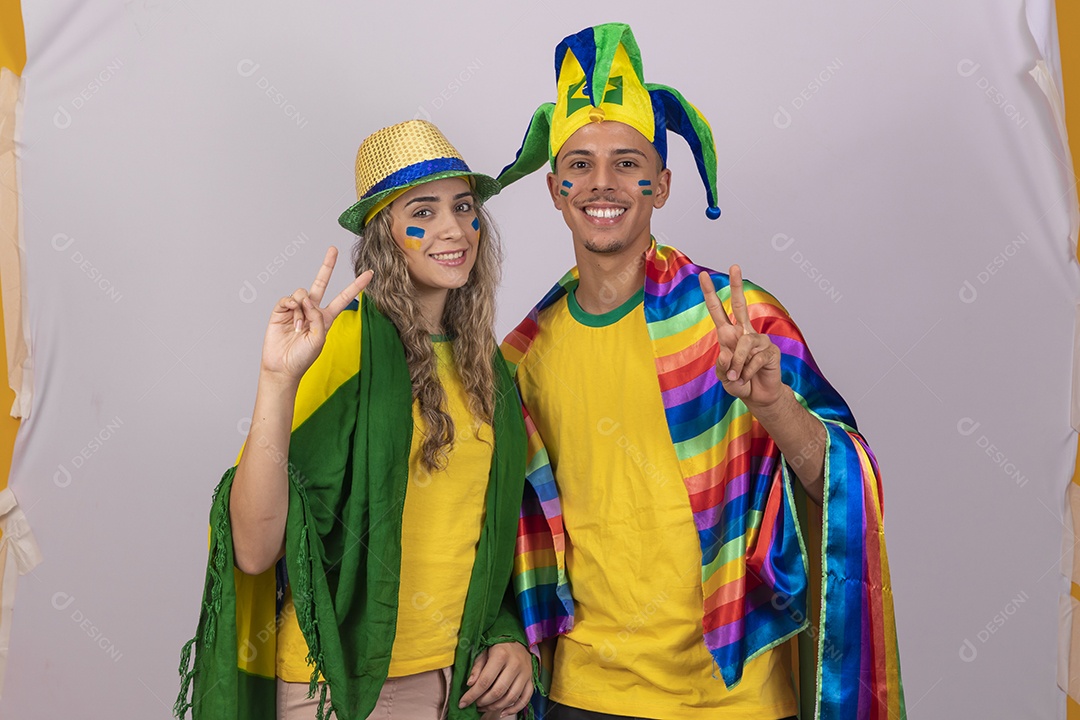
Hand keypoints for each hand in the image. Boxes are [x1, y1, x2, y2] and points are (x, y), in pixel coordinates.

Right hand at [260, 247, 372, 382]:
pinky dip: (291, 307)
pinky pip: (288, 299)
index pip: (344, 297)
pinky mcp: (281, 310)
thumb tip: (307, 299)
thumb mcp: (319, 339)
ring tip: (299, 328)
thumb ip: (318, 317)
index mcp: (326, 317)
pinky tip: (291, 320)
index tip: (370, 273)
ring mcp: (296, 309)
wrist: (282, 367)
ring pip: (303, 292)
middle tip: (333, 249)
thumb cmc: (303, 358)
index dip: (356, 285)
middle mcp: (312, 310)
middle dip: (327, 265)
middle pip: (321, 282)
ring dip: (302, 309)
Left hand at [458, 643, 533, 717]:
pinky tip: (503, 712)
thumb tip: (470, 684)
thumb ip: (477, 667)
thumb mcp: (484, 651)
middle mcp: (515, 664)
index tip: (463, 703)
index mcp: (501, 655)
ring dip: (496, 707)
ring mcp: (525, 673)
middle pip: (498, 691)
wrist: (517, 641)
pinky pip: (525, 698)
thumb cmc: (498, 647)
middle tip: (475, 704)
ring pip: (511, 698)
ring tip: (485, 707)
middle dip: (483, 702)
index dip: (472, 695)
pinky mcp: (531, 679)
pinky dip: (514, 709)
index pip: (485, 681)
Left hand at [699, 266, 783, 407]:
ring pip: (744, 345)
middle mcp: (744, 333)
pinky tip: (748, 377)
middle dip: (736, 285)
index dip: (710, 294)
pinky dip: (748, 372)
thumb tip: (727, 352)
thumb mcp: (723, 377)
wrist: (758, 396)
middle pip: (741, 305)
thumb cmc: (739, 383)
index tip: (703, 275)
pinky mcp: (770, 350)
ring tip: (736, 377)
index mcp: (728, 336)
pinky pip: (755, 359)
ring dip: (737, 365)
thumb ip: (722, 366)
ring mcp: (758, 340)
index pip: (718, 311)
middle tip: (734, 266)